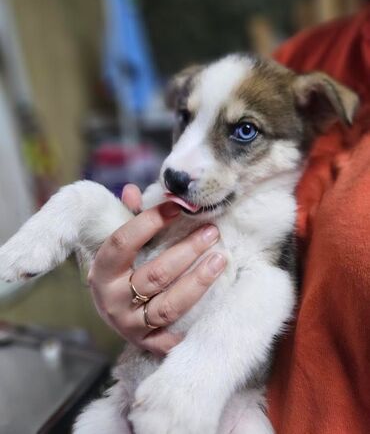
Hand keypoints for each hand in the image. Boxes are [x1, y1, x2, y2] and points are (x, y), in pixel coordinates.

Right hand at [88, 184, 225, 355]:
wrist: (112, 310)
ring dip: (198, 282)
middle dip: (187, 251)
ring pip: (169, 305)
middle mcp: (113, 301)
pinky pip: (174, 339)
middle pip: (155, 275)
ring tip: (220, 258)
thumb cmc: (119, 268)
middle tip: (211, 231)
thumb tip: (133, 191)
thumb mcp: (118, 244)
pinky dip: (193, 327)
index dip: (149, 223)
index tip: (176, 207)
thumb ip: (126, 218)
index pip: (123, 243)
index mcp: (101, 271)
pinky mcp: (147, 344)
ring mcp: (131, 325)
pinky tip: (216, 305)